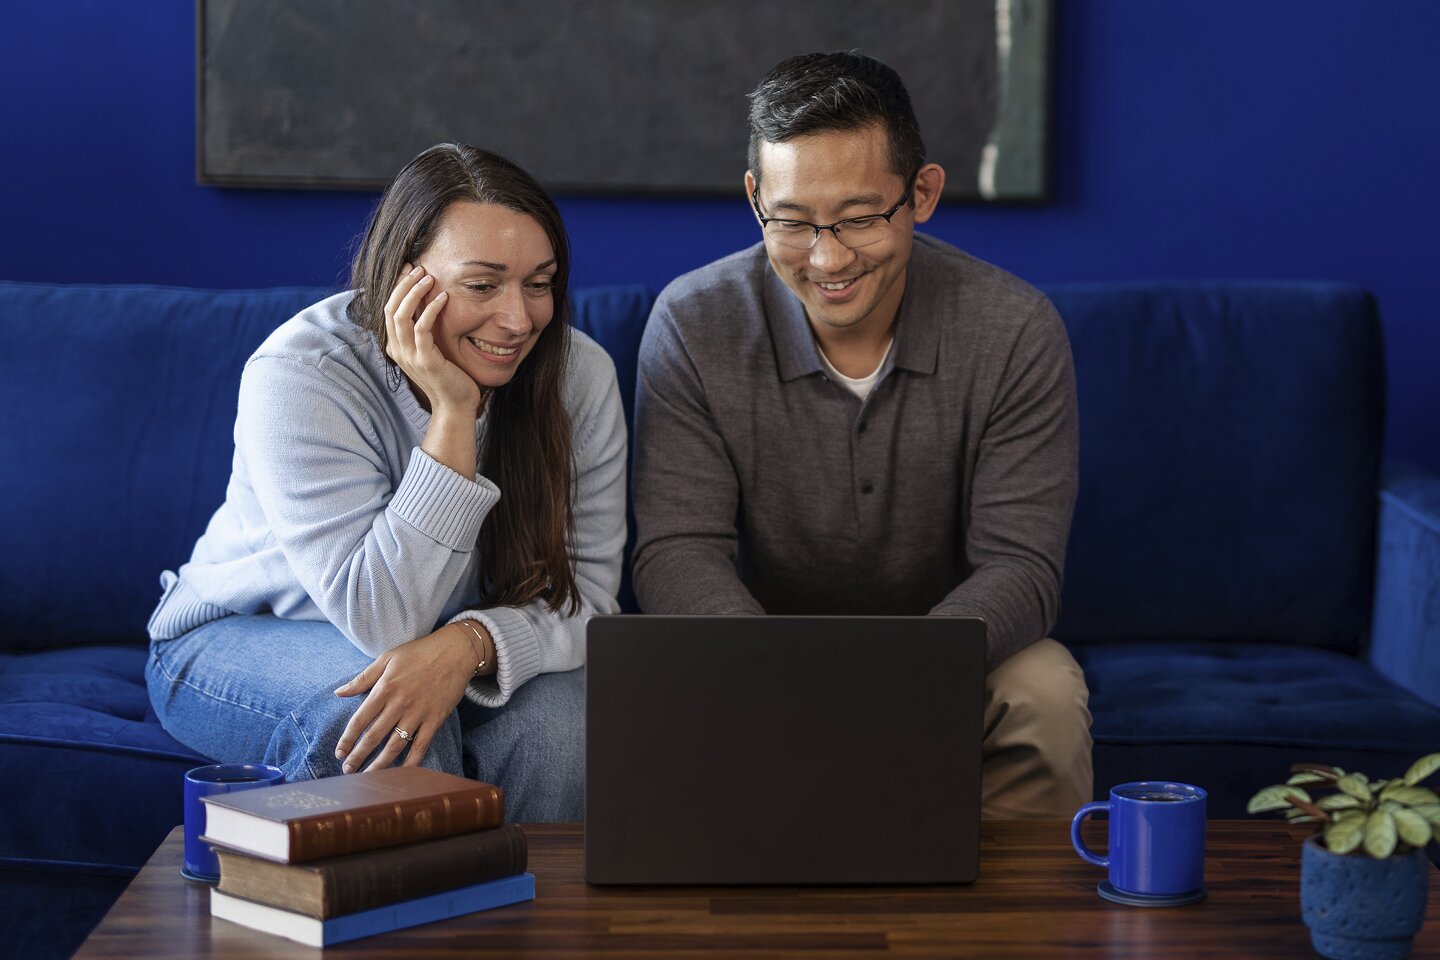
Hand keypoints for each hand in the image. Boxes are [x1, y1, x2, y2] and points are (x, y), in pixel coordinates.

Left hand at [332, 623, 477, 771]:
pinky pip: (421, 745)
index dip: (347, 739)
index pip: (360, 720)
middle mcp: (399, 704)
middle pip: (374, 737)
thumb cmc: (419, 652)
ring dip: (379, 764)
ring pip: (395, 745)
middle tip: (348, 770)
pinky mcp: (435, 719)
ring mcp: (419, 713)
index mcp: (385, 688)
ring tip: (367, 776)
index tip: (339, 753)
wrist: (456, 651)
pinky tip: (401, 773)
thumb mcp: (387, 658)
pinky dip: (411, 762)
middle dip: (358, 756)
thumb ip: (363, 678)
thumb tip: (338, 692)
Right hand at [383, 264, 481, 415]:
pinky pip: (422, 328)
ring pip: (401, 315)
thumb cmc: (448, 377)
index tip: (409, 269)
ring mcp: (409, 356)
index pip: (388, 309)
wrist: (455, 406)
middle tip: (419, 268)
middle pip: (390, 308)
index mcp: (396, 347)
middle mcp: (398, 350)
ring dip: (414, 292)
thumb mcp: (431, 351)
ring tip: (429, 277)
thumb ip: (424, 332)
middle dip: (403, 284)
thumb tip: (428, 306)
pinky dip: (431, 309)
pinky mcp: (425, 360)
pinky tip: (443, 297)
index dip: (397, 287)